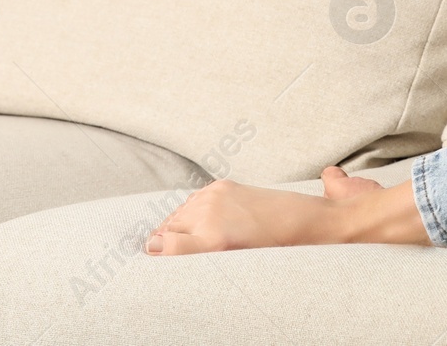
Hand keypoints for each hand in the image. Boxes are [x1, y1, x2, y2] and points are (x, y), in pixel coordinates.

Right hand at [146, 178, 303, 254]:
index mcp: (212, 241)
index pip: (164, 246)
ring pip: (177, 213)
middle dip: (165, 241)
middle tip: (173, 253)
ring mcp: (214, 197)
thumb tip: (152, 246)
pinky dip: (191, 211)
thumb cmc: (262, 248)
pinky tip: (202, 221)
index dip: (155, 253)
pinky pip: (191, 201)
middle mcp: (210, 215)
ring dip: (177, 225)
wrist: (294, 219)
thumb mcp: (225, 260)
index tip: (153, 258)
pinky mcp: (220, 185)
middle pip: (166, 229)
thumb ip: (188, 252)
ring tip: (191, 238)